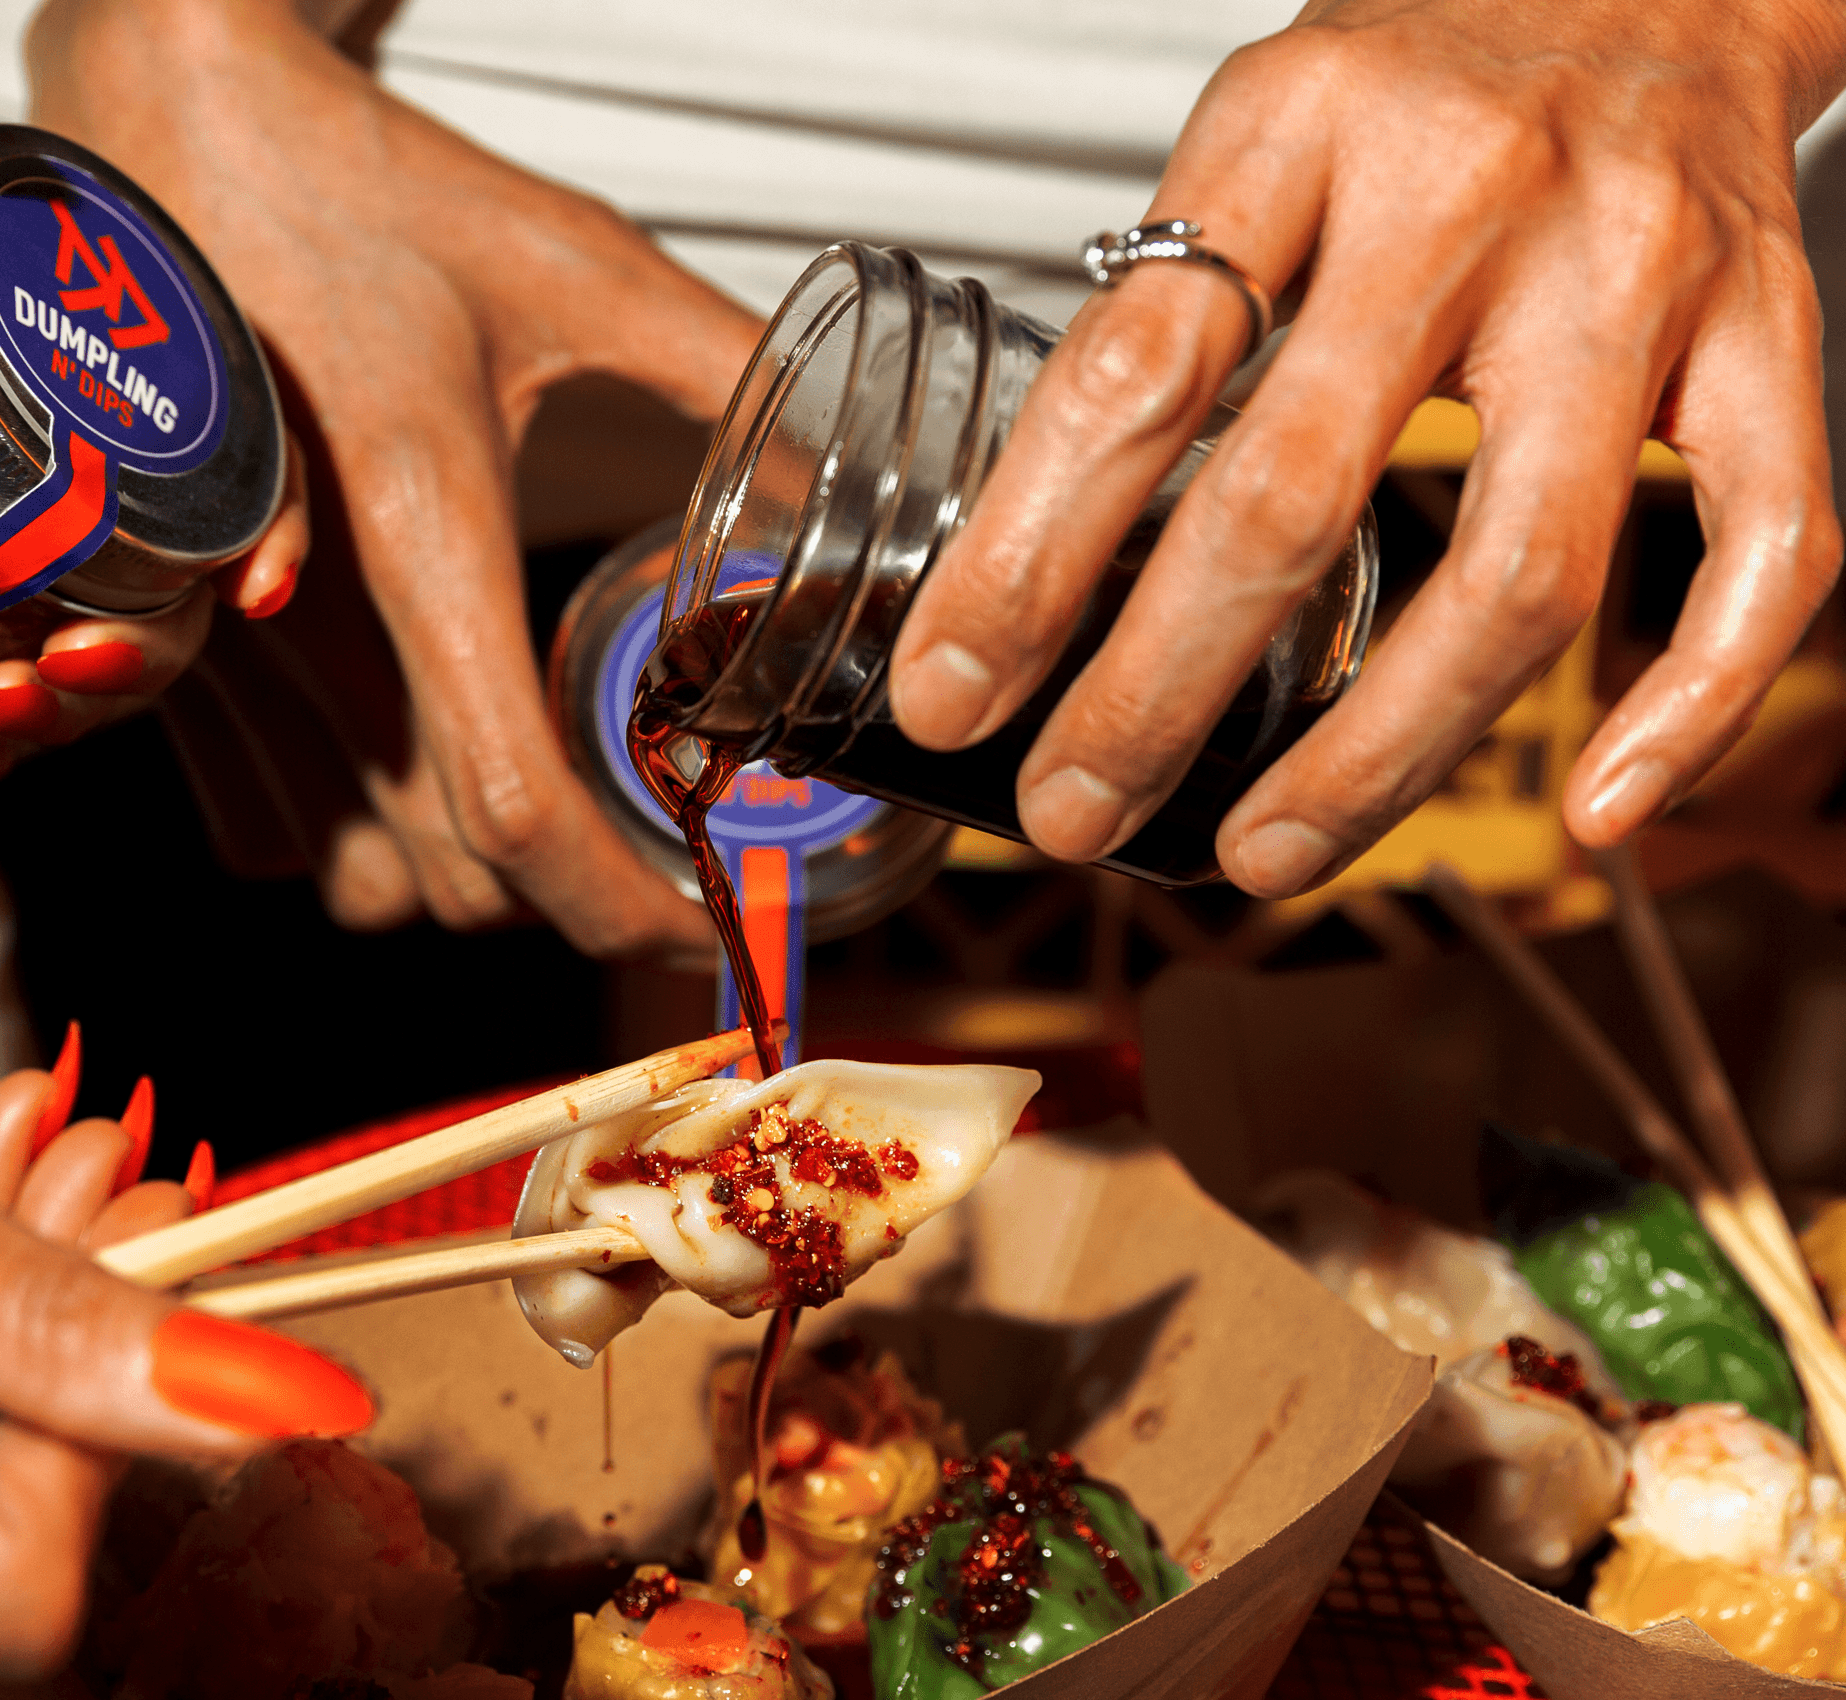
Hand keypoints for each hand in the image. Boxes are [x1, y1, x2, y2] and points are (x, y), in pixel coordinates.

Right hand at [27, 0, 759, 957]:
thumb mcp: (575, 266)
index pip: (519, 800)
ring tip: (538, 793)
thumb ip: (728, 375)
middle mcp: (300, 611)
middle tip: (654, 831)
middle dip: (571, 884)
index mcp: (418, 520)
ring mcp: (217, 641)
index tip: (713, 927)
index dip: (629, 906)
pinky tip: (412, 764)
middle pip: (450, 869)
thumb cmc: (363, 185)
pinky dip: (349, 839)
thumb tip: (847, 483)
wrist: (165, 128)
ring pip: (354, 876)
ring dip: (462, 874)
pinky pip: (259, 833)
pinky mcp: (158, 644)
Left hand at [885, 0, 1845, 896]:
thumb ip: (1162, 312)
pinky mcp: (1771, 339)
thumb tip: (1017, 554)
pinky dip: (1687, 707)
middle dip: (1156, 695)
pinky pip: (1770, 552)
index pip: (1133, 376)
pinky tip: (1600, 814)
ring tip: (1261, 852)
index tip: (952, 687)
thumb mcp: (1256, 131)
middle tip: (1071, 804)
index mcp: (1303, 128)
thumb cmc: (1431, 70)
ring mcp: (1636, 276)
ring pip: (1517, 574)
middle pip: (1292, 500)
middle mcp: (1471, 196)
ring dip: (1376, 756)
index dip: (1025, 561)